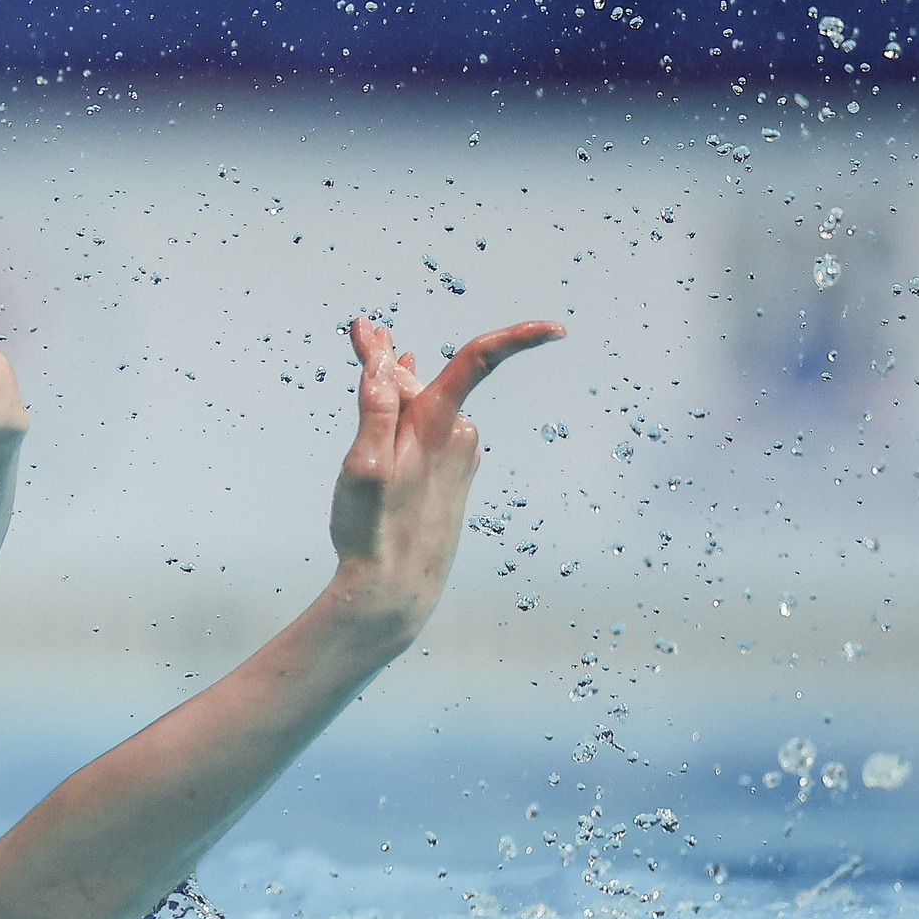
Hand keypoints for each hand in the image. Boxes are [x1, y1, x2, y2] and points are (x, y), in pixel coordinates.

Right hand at [328, 314, 564, 629]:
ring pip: (423, 406)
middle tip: (361, 328)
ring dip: (396, 385)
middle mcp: (459, 437)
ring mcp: (458, 456)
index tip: (557, 329)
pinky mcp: (452, 473)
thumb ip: (375, 410)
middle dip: (389, 358)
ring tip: (374, 350)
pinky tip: (402, 398)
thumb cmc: (374, 532)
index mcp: (439, 428)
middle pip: (423, 382)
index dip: (517, 338)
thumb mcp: (363, 467)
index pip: (478, 363)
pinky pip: (430, 427)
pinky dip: (408, 410)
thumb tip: (386, 362)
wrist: (395, 590)